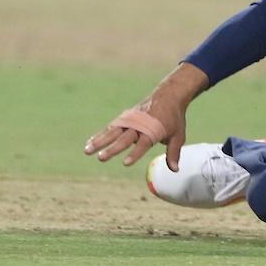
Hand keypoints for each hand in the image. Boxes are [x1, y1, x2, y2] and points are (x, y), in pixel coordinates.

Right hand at [83, 62, 208, 168]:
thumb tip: (175, 170)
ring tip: (87, 151)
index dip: (134, 154)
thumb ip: (174, 152)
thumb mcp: (178, 135)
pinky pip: (111, 127)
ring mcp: (130, 120)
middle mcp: (139, 125)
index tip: (125, 163)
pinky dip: (100, 134)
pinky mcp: (125, 118)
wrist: (169, 95)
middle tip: (100, 159)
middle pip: (124, 138)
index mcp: (153, 130)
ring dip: (99, 141)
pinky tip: (90, 143)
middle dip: (112, 149)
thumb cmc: (174, 118)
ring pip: (112, 131)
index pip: (143, 144)